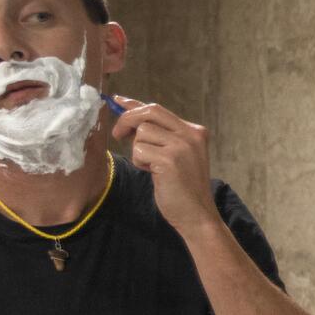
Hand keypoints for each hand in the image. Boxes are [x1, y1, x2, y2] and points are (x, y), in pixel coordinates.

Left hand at [110, 96, 216, 236]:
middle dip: (127, 120)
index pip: (158, 110)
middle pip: (149, 112)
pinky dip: (140, 163)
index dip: (134, 104)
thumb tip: (129, 117)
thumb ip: (159, 135)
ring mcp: (181, 146)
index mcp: (195, 131)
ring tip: (151, 166)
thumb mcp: (175, 155)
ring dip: (138, 150)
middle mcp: (191, 134)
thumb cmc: (183, 187)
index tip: (118, 101)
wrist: (197, 214)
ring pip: (142, 133)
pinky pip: (139, 151)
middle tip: (118, 135)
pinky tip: (154, 174)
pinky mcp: (169, 159)